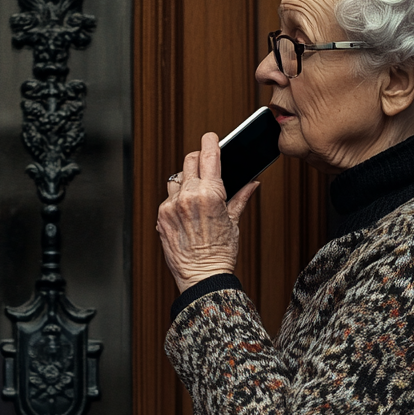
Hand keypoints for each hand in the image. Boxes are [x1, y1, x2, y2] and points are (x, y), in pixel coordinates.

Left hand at [157, 131, 259, 293]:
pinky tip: (186, 214)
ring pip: (176, 178)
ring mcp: (172, 206)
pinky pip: (168, 199)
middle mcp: (188, 196)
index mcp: (210, 193)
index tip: (211, 138)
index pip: (208, 153)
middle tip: (205, 169)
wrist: (202, 276)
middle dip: (198, 161)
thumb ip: (241, 196)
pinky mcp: (161, 216)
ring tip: (195, 198)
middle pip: (189, 160)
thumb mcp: (234, 221)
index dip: (210, 142)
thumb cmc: (221, 253)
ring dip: (185, 182)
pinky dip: (176, 202)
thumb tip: (252, 183)